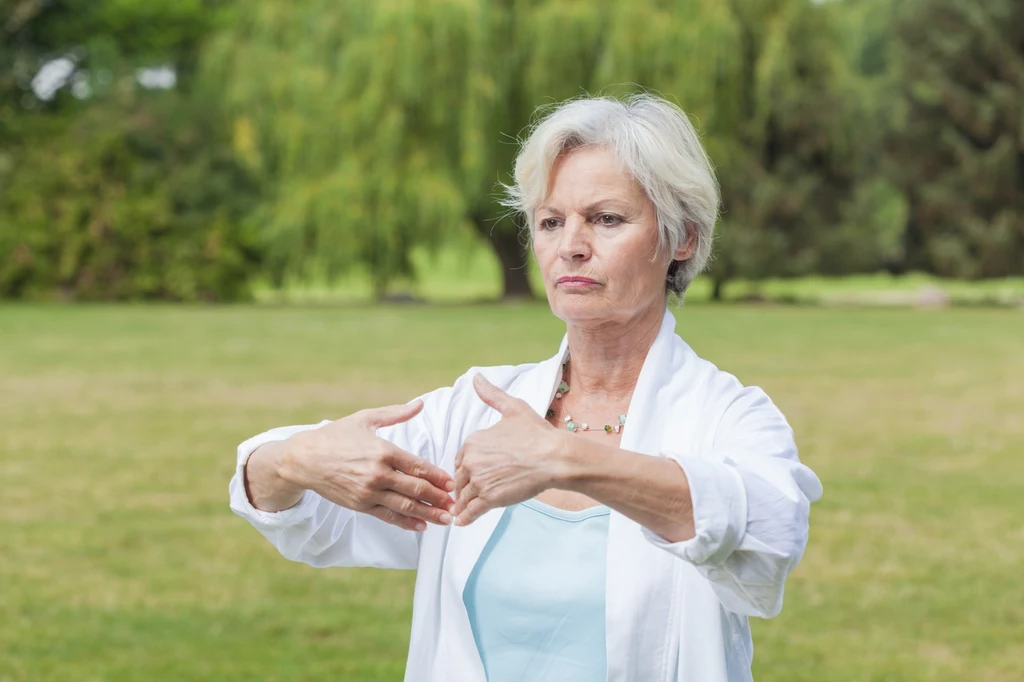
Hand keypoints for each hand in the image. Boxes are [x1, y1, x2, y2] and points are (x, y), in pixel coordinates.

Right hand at [278, 400, 455, 530]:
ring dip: (428, 514)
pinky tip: (421, 526)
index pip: (418, 466)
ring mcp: (368, 491)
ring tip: (446, 519)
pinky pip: (388, 516)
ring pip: (405, 506)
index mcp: (383, 450)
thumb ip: (395, 413)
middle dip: (438, 498)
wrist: (304, 459)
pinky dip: (406, 522)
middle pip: (416, 488)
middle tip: (456, 503)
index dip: (438, 477)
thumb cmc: (336, 435)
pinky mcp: (360, 505)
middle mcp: (378, 473)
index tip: (453, 483)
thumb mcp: (365, 418)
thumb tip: (420, 403)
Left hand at [451, 374, 561, 525]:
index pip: (461, 459)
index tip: (472, 474)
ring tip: (460, 511)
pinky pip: (470, 511)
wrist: (556, 457)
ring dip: (462, 504)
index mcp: (473, 440)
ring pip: (464, 496)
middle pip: (459, 478)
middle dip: (463, 486)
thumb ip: (491, 395)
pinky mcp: (489, 499)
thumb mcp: (513, 409)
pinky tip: (461, 522)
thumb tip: (476, 377)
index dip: (466, 467)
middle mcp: (472, 461)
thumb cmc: (537, 433)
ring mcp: (479, 481)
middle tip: (466, 494)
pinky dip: (464, 518)